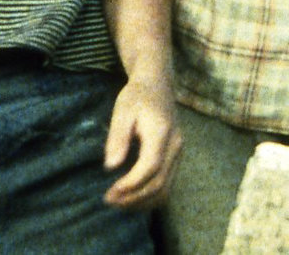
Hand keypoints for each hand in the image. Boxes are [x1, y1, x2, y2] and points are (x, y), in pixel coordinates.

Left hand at [102, 78, 182, 209]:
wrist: (158, 85)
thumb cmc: (137, 95)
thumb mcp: (122, 111)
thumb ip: (118, 137)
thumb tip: (111, 167)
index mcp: (162, 132)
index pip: (150, 167)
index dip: (131, 184)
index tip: (110, 192)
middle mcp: (175, 145)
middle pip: (159, 183)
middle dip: (134, 197)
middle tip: (109, 200)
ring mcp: (179, 153)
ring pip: (165, 188)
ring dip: (142, 201)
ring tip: (119, 203)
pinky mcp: (176, 158)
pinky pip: (167, 184)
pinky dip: (150, 196)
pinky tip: (132, 197)